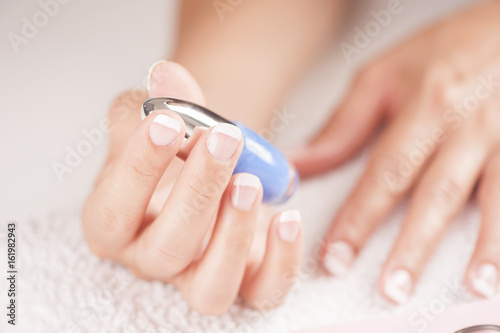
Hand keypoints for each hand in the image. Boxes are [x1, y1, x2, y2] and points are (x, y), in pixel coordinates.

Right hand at [82, 61, 302, 314]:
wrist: (208, 169)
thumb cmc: (175, 151)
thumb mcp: (160, 120)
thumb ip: (159, 100)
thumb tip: (167, 76)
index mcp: (114, 224)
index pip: (112, 212)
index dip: (138, 169)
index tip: (168, 121)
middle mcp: (151, 260)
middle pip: (166, 250)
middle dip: (196, 192)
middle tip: (223, 139)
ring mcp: (198, 278)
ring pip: (211, 289)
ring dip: (232, 234)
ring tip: (249, 181)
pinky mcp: (245, 282)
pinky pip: (264, 293)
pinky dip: (282, 262)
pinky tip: (289, 219)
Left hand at [293, 1, 499, 303]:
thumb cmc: (446, 50)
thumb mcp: (384, 76)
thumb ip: (343, 125)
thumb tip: (301, 162)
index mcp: (423, 107)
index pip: (384, 173)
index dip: (359, 218)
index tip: (338, 255)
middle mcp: (464, 126)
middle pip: (433, 194)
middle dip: (410, 246)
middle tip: (392, 289)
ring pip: (488, 199)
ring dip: (481, 247)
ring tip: (469, 286)